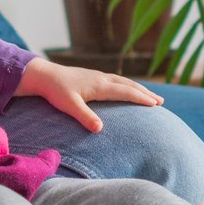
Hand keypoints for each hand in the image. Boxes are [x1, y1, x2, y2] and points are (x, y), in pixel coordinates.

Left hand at [13, 57, 162, 132]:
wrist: (43, 75)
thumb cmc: (56, 91)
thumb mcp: (70, 106)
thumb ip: (85, 116)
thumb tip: (100, 129)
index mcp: (100, 85)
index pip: (125, 92)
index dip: (141, 98)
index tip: (156, 104)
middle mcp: (102, 79)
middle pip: (128, 85)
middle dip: (145, 93)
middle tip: (160, 102)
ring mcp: (97, 76)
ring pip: (123, 81)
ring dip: (137, 88)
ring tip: (149, 96)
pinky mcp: (92, 77)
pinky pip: (115, 80)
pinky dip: (126, 85)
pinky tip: (125, 90)